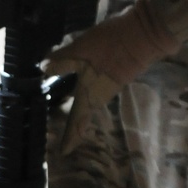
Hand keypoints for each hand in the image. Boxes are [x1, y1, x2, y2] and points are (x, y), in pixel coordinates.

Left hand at [43, 0, 173, 152]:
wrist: (145, 34)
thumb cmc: (111, 45)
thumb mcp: (81, 50)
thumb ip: (62, 60)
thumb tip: (42, 69)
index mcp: (89, 95)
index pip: (76, 122)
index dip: (70, 138)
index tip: (63, 153)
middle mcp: (100, 96)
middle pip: (84, 114)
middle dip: (75, 125)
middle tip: (66, 135)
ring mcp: (110, 86)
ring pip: (91, 101)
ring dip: (82, 109)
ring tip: (71, 113)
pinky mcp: (117, 75)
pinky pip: (98, 89)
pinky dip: (89, 93)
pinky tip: (83, 84)